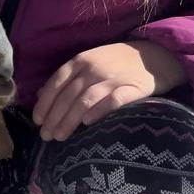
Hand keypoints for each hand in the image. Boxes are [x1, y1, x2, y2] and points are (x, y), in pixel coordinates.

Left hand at [32, 40, 186, 141]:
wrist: (155, 56)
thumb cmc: (116, 63)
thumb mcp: (89, 63)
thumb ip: (66, 79)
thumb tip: (39, 96)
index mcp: (80, 60)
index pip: (56, 83)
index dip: (45, 103)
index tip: (37, 120)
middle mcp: (93, 68)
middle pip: (68, 96)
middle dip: (54, 118)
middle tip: (46, 136)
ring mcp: (112, 77)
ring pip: (85, 100)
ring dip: (69, 120)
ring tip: (61, 137)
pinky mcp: (131, 88)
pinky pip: (112, 100)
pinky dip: (98, 111)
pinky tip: (88, 123)